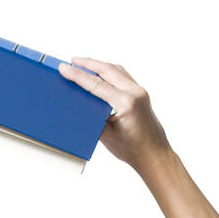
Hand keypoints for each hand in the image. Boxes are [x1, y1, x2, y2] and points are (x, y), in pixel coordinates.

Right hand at [57, 58, 171, 170]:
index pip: (97, 84)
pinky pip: (123, 76)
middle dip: (88, 63)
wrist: (155, 156)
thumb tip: (78, 101)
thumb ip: (92, 115)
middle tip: (71, 61)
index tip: (63, 68)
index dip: (78, 75)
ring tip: (82, 64)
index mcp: (126, 103)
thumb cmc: (133, 150)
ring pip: (117, 70)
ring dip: (99, 66)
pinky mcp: (142, 95)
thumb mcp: (106, 134)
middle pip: (108, 70)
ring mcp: (140, 92)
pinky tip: (100, 73)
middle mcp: (136, 94)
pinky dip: (110, 71)